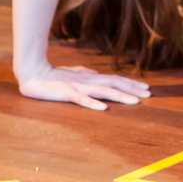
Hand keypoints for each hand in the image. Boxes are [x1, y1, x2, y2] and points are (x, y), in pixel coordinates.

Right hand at [17, 62, 150, 110]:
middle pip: (114, 84)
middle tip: (149, 94)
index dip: (131, 83)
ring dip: (120, 96)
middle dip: (132, 89)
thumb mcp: (74, 74)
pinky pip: (82, 100)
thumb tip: (98, 74)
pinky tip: (104, 108)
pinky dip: (93, 103)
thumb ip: (86, 74)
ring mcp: (78, 87)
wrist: (34, 73)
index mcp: (91, 77)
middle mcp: (89, 80)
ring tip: (135, 102)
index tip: (146, 88)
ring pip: (103, 91)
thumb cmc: (54, 75)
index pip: (115, 79)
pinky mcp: (67, 93)